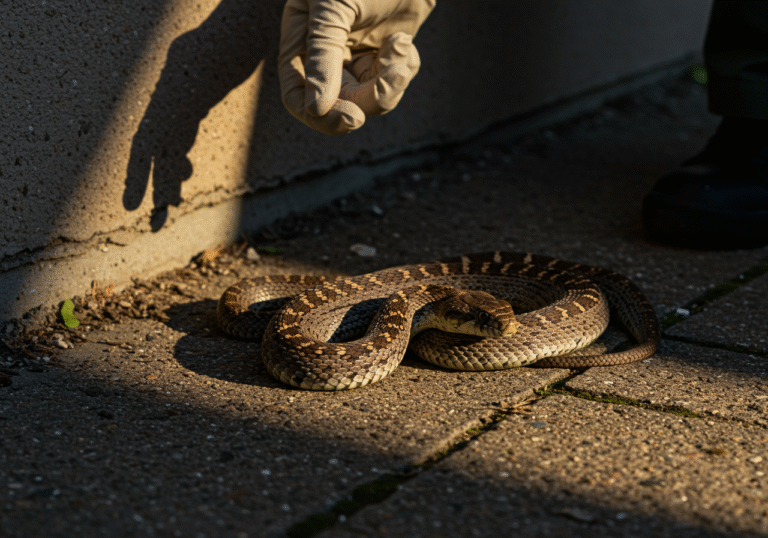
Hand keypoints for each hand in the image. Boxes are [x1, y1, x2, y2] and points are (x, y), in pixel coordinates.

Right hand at [279, 0, 434, 135]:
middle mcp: (324, 57)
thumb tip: (316, 108)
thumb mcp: (333, 8)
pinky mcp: (383, 57)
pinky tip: (404, 40)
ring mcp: (355, 58)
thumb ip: (322, 55)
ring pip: (370, 99)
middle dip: (366, 99)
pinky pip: (392, 83)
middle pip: (338, 105)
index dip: (319, 116)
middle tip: (387, 83)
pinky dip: (404, 68)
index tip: (349, 119)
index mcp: (300, 42)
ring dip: (391, 81)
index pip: (298, 96)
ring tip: (401, 47)